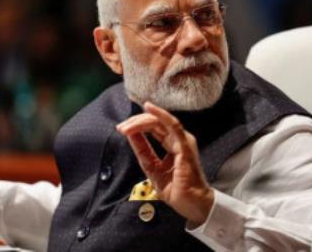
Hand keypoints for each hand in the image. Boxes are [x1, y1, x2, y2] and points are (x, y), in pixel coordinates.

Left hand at [116, 101, 213, 224]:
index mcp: (173, 144)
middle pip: (155, 123)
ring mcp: (183, 141)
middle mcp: (179, 139)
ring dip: (141, 121)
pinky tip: (149, 108)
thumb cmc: (176, 190)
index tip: (121, 129)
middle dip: (136, 122)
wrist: (190, 204)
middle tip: (120, 127)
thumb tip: (130, 135)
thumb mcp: (153, 168)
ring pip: (160, 122)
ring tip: (126, 125)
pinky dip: (161, 115)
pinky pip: (173, 125)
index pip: (154, 128)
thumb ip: (144, 152)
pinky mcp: (185, 146)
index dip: (137, 126)